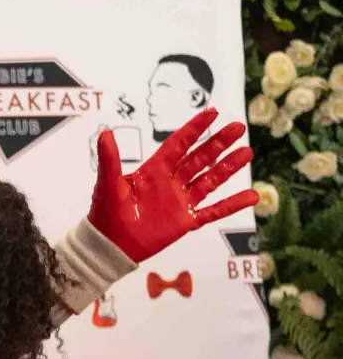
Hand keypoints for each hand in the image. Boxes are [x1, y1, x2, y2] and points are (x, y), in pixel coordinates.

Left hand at [88, 108, 257, 262]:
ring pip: (210, 180)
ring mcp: (180, 201)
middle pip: (200, 158)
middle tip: (238, 127)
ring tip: (247, 153)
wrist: (108, 246)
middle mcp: (170, 183)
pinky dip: (232, 204)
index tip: (212, 112)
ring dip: (228, 167)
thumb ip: (109, 159)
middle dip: (218, 143)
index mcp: (153, 171)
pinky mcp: (185, 221)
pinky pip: (213, 212)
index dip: (195, 129)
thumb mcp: (107, 184)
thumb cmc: (105, 214)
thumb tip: (105, 133)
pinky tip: (252, 196)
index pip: (179, 145)